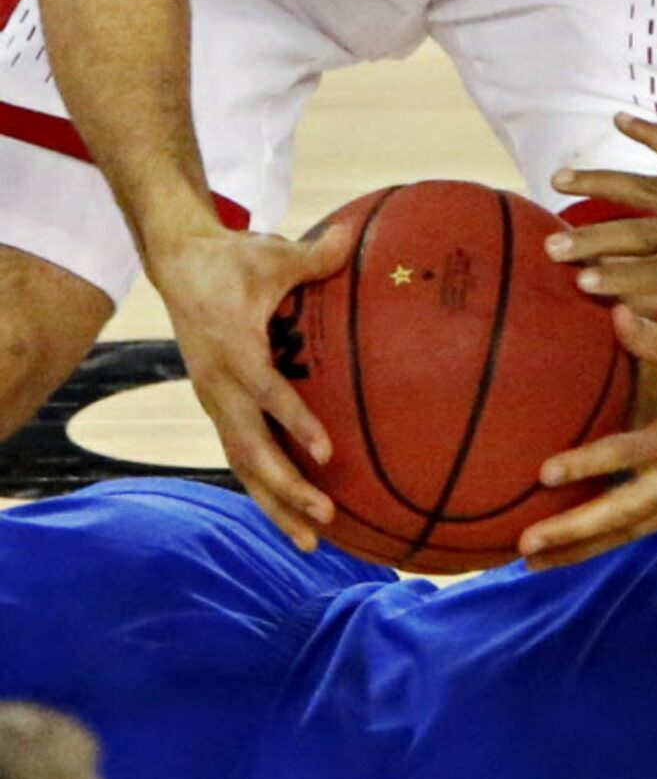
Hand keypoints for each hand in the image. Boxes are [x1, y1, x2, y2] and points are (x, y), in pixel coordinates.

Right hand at [150, 221, 354, 551]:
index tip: (327, 452)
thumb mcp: (273, 253)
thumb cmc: (233, 258)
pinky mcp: (217, 407)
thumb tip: (356, 237)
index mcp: (232, 348)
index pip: (266, 392)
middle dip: (287, 488)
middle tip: (328, 515)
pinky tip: (297, 516)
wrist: (178, 265)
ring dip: (276, 504)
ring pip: (242, 465)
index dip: (295, 422)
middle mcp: (217, 385)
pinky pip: (241, 455)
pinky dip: (267, 488)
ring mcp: (214, 401)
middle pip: (249, 450)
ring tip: (313, 542)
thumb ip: (317, 256)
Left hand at [522, 285, 656, 566]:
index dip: (589, 464)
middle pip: (622, 515)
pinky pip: (641, 530)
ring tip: (529, 563)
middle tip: (526, 546)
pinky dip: (604, 542)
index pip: (630, 454)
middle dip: (572, 533)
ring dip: (579, 549)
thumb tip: (616, 309)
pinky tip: (567, 552)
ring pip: (628, 532)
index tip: (544, 472)